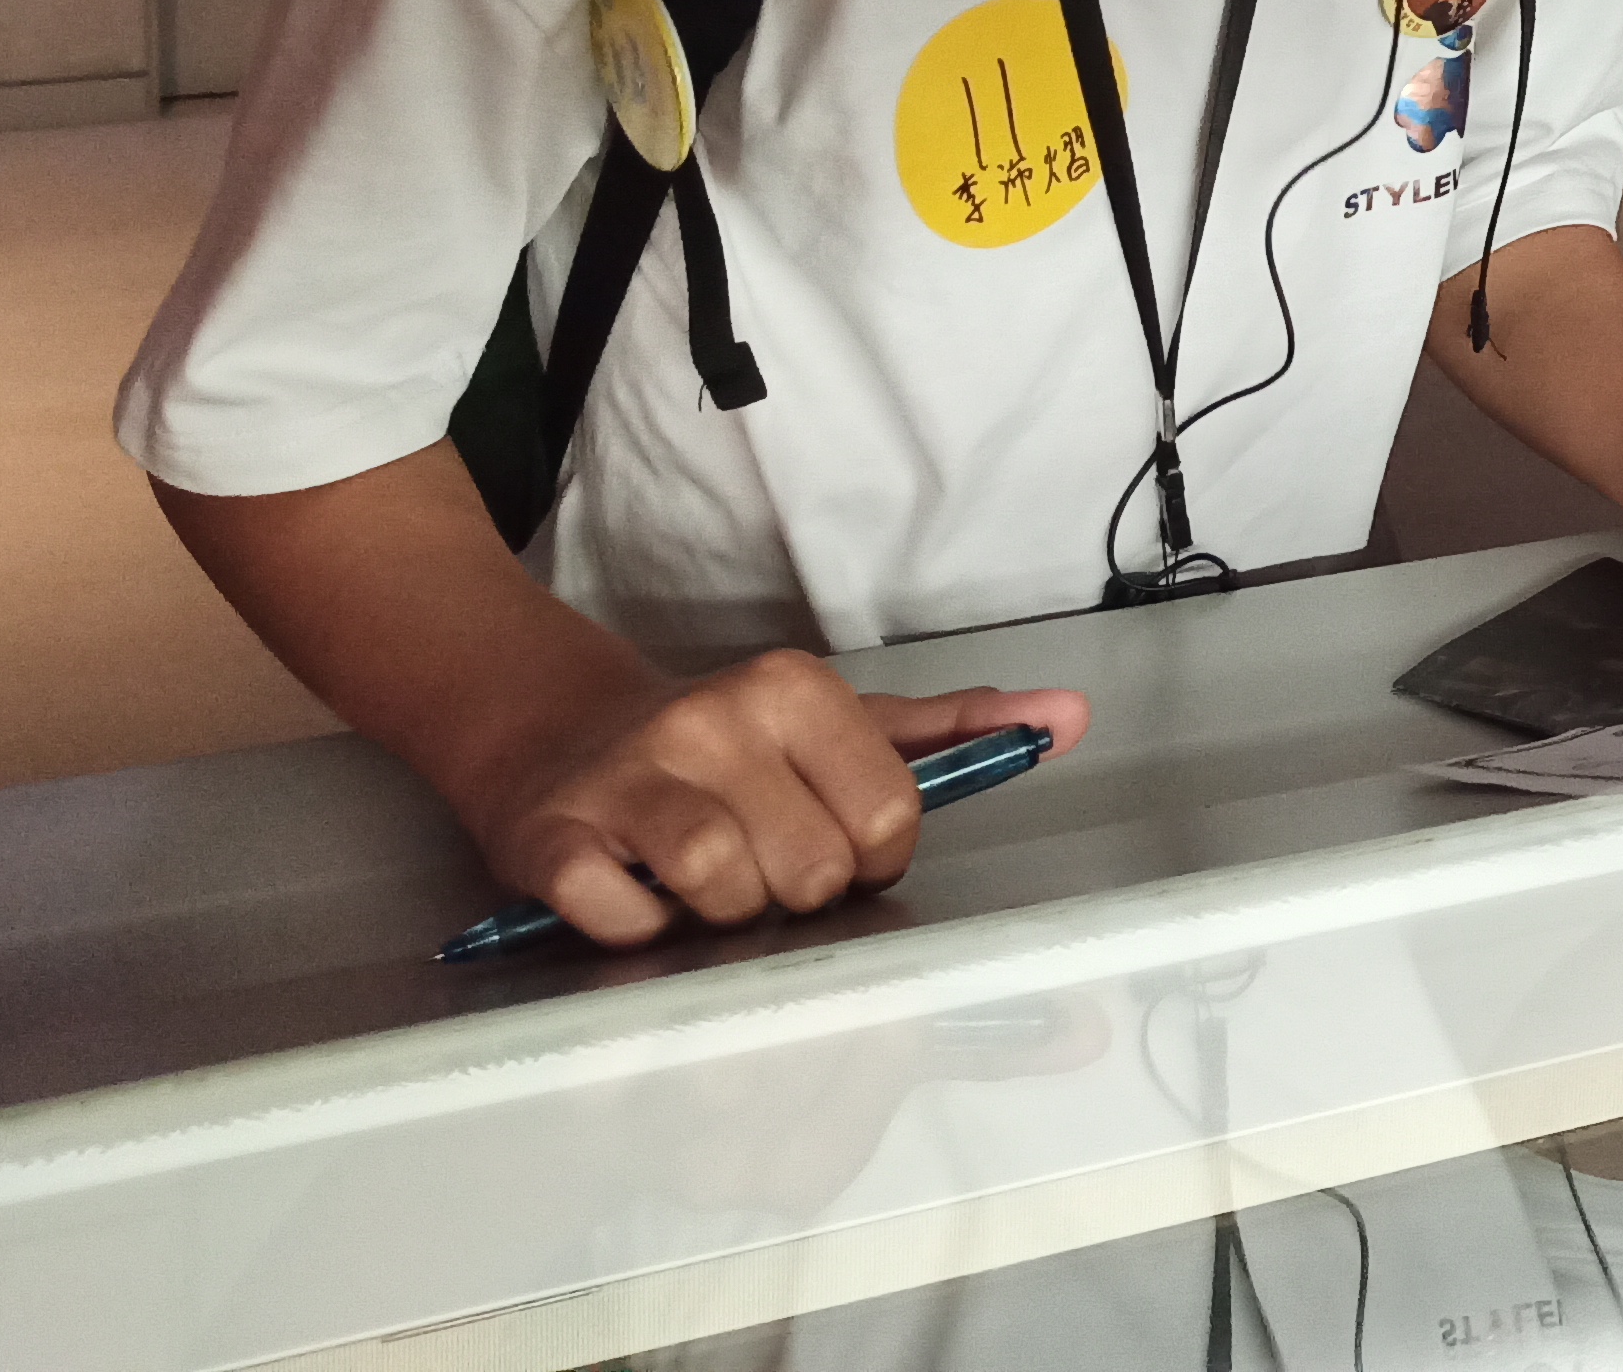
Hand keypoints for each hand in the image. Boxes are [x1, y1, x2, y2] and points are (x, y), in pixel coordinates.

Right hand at [459, 646, 1089, 945]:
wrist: (560, 739)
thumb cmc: (725, 752)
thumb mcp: (840, 726)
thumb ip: (955, 730)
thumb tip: (1069, 715)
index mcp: (795, 689)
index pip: (886, 817)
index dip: (868, 859)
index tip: (831, 847)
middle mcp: (714, 718)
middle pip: (810, 868)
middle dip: (792, 893)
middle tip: (756, 866)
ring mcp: (630, 776)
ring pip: (722, 889)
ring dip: (720, 916)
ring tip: (698, 888)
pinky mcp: (553, 836)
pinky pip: (621, 919)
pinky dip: (635, 932)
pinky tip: (633, 900)